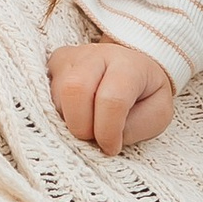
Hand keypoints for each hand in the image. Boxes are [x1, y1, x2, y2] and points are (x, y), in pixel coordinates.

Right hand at [48, 38, 175, 154]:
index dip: (108, 132)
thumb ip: (135, 128)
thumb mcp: (157, 115)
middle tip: (94, 138)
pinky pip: (45, 94)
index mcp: (129, 65)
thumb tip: (104, 140)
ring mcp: (71, 56)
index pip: (112, 99)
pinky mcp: (54, 62)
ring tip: (89, 122)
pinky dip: (59, 113)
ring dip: (70, 121)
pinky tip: (76, 114)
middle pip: (75, 90)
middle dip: (81, 127)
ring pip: (56, 96)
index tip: (112, 147)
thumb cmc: (145, 95)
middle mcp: (97, 54)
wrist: (131, 66)